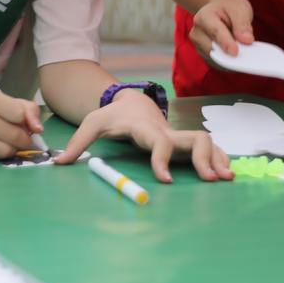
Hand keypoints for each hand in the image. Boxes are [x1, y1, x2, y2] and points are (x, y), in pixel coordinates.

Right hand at [0, 86, 41, 159]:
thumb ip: (24, 108)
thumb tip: (38, 129)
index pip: (18, 113)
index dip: (28, 122)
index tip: (28, 125)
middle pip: (14, 135)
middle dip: (24, 139)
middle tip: (21, 137)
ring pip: (5, 151)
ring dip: (12, 149)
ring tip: (6, 141)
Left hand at [55, 92, 232, 181]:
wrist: (131, 102)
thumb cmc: (111, 116)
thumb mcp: (91, 124)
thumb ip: (77, 142)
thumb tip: (57, 162)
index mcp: (145, 129)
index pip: (158, 142)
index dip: (162, 159)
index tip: (165, 180)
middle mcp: (167, 131)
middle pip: (193, 138)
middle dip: (204, 157)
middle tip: (211, 180)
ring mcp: (178, 135)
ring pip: (205, 141)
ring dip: (217, 158)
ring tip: (226, 178)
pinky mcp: (184, 141)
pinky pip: (208, 147)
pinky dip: (219, 157)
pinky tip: (226, 173)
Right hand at [191, 0, 253, 58]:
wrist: (219, 8)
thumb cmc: (229, 7)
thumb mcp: (239, 9)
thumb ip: (242, 24)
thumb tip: (247, 41)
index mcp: (204, 16)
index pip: (216, 32)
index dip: (226, 43)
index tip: (235, 52)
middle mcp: (197, 32)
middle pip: (213, 49)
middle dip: (230, 55)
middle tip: (249, 58)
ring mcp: (198, 44)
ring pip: (214, 59)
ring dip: (230, 60)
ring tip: (245, 58)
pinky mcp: (203, 54)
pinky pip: (216, 64)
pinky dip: (228, 64)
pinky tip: (239, 60)